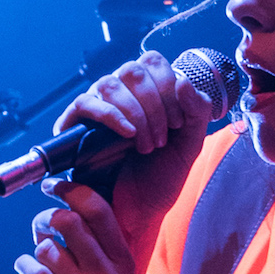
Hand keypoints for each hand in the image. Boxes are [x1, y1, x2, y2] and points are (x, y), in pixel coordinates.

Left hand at [15, 180, 143, 273]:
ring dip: (35, 249)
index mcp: (126, 264)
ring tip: (37, 257)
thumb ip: (113, 257)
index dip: (73, 191)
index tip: (56, 187)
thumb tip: (86, 220)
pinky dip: (25, 267)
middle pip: (71, 223)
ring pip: (49, 250)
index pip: (100, 212)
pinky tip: (25, 270)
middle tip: (42, 226)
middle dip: (47, 218)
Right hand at [54, 50, 213, 268]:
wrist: (140, 212)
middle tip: (162, 139)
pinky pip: (85, 103)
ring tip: (145, 145)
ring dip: (135, 113)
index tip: (178, 123)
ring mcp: (98, 107)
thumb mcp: (191, 144)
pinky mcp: (76, 125)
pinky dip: (111, 115)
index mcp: (149, 91)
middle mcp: (121, 93)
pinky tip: (128, 134)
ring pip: (109, 83)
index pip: (154, 62)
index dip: (169, 86)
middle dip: (155, 104)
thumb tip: (183, 80)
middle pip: (132, 70)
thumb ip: (198, 111)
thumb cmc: (162, 176)